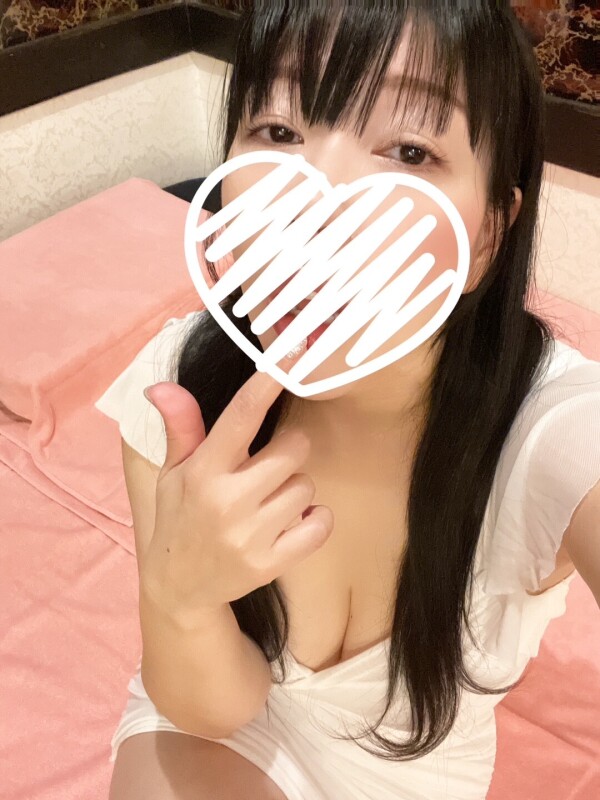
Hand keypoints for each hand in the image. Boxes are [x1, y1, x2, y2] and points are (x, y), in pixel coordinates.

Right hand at [140, 344, 333, 615]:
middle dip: (290, 451)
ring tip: (270, 502)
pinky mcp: (270, 563)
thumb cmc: (180, 517)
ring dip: (296, 489)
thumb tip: (163, 385)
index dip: (264, 386)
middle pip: (295, 449)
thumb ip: (180, 428)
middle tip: (271, 465)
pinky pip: (319, 524)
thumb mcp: (173, 472)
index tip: (286, 359)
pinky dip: (315, 520)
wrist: (179, 587)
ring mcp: (250, 534)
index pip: (240, 417)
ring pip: (306, 486)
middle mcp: (227, 500)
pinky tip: (292, 523)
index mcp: (203, 471)